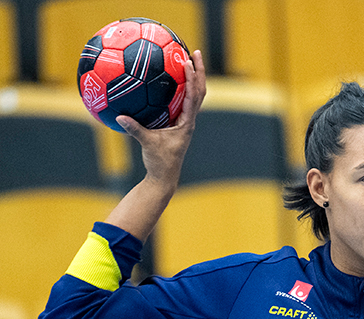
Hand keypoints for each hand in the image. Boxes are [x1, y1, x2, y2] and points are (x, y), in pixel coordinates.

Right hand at [105, 50, 205, 240]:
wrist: (165, 176)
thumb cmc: (159, 162)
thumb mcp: (146, 144)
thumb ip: (134, 130)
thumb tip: (118, 117)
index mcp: (187, 123)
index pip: (194, 96)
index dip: (193, 78)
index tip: (189, 62)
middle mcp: (189, 119)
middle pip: (200, 90)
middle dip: (199, 71)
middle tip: (194, 52)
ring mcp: (186, 121)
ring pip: (194, 95)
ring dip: (193, 77)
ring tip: (187, 59)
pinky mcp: (179, 123)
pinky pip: (182, 101)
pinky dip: (181, 88)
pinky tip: (170, 78)